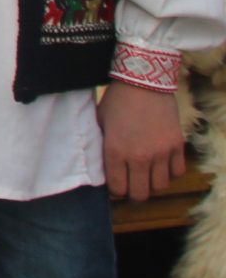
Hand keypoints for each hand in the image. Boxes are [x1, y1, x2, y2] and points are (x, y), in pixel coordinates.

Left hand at [100, 81, 187, 202]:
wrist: (144, 82)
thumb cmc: (117, 101)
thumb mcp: (100, 123)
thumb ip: (101, 146)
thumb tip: (101, 166)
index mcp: (116, 151)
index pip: (118, 189)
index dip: (116, 191)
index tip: (116, 186)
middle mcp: (140, 156)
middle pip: (141, 194)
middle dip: (134, 193)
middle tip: (132, 186)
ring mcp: (161, 152)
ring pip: (160, 187)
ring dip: (152, 185)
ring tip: (146, 175)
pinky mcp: (177, 146)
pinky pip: (177, 173)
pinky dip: (170, 173)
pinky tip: (161, 165)